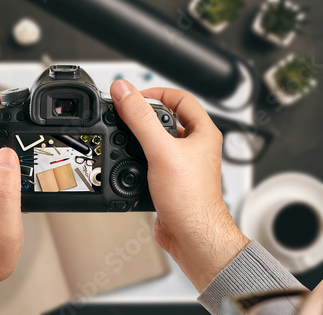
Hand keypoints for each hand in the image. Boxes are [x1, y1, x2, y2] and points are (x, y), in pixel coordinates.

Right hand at [110, 80, 248, 291]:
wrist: (192, 236)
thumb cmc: (191, 199)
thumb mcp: (161, 150)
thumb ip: (140, 118)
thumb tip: (124, 91)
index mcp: (203, 132)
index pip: (180, 98)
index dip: (156, 93)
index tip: (133, 97)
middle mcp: (195, 146)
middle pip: (167, 118)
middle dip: (144, 115)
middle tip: (125, 116)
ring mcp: (183, 164)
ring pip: (158, 141)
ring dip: (140, 138)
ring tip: (125, 137)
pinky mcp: (171, 179)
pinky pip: (153, 160)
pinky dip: (138, 158)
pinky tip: (129, 163)